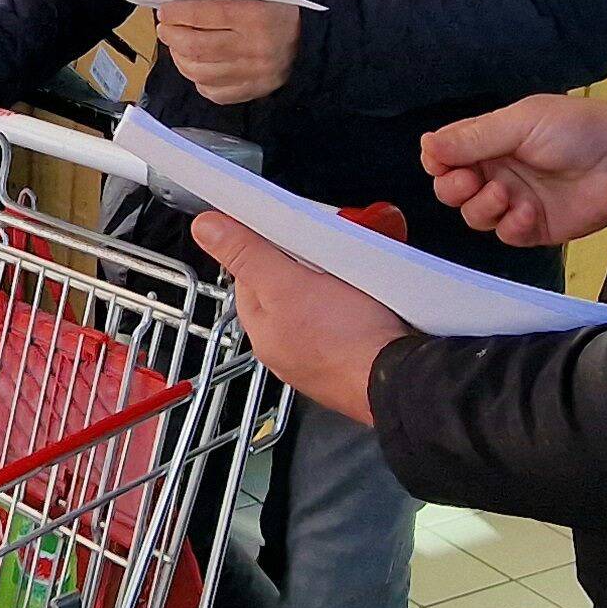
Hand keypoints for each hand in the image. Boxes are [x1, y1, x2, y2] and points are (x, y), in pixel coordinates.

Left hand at [156, 0, 301, 106]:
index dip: (180, 12)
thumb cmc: (283, 2)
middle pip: (198, 46)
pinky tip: (195, 63)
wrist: (315, 34)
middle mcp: (256, 48)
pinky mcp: (253, 91)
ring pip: (200, 72)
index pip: (208, 14)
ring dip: (179, 57)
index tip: (165, 10)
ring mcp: (255, 74)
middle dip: (172, 35)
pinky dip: (196, 78)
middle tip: (165, 26)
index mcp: (259, 15)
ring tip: (176, 44)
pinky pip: (213, 91)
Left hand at [189, 214, 407, 426]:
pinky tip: (371, 298)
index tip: (289, 229)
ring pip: (320, 301)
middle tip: (329, 250)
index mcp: (262, 328)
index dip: (267, 245)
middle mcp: (287, 346)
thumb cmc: (347, 339)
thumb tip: (206, 229)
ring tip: (353, 270)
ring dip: (335, 280)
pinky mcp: (353, 355)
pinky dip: (357, 302)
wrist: (400, 378)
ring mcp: (320, 354)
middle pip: (286, 286)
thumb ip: (247, 254)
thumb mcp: (288, 283)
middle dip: (307, 263)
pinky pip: (348, 318)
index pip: (249, 272)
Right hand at [422, 94, 606, 247]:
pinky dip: (510, 225)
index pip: (445, 156)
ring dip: (482, 207)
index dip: (438, 161)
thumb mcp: (522, 122)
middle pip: (451, 190)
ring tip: (506, 194)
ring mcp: (514, 200)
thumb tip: (427, 144)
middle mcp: (497, 171)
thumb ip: (474, 137)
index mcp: (490, 141)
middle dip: (453, 188)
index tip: (443, 160)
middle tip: (471, 180)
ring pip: (474, 215)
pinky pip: (505, 235)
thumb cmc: (577, 128)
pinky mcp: (534, 227)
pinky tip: (527, 211)